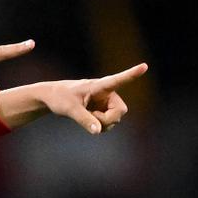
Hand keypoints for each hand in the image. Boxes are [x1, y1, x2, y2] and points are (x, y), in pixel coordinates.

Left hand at [0, 63, 145, 133]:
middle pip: (120, 111)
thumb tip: (98, 131)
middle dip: (108, 120)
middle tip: (92, 118)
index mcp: (99, 86)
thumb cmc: (60, 98)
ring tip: (88, 116)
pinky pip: (109, 123)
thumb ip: (84, 120)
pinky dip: (101, 127)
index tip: (144, 66)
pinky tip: (91, 122)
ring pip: (116, 119)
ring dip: (103, 124)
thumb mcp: (70, 110)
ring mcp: (106, 102)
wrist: (53, 98)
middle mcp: (107, 93)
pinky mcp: (104, 110)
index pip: (117, 80)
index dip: (131, 74)